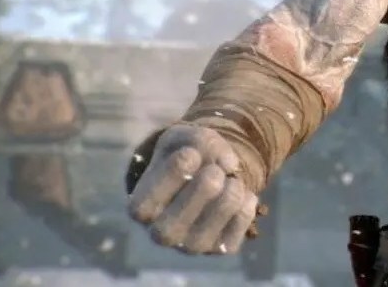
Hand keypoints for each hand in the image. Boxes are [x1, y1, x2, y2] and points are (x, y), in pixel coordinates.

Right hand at [127, 125, 258, 254]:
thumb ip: (200, 141)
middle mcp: (162, 234)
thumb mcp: (183, 139)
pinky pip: (242, 223)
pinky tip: (239, 193)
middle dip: (204, 185)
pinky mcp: (221, 247)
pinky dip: (246, 201)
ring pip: (216, 219)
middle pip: (178, 220)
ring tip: (230, 179)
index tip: (190, 154)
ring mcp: (192, 245)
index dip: (173, 173)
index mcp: (141, 208)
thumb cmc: (186, 157)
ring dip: (230, 190)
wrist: (207, 178)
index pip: (148, 202)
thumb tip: (230, 165)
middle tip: (214, 171)